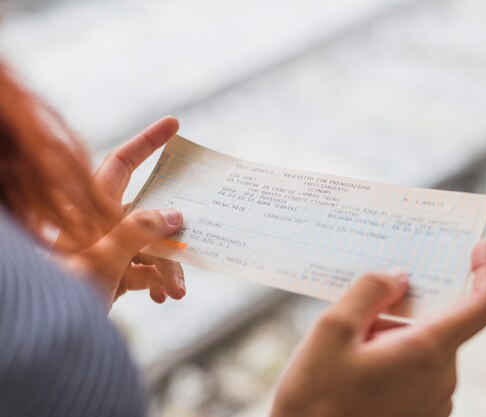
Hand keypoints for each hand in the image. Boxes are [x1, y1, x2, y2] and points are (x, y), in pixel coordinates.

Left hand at [56, 117, 186, 308]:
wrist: (45, 336)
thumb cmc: (62, 289)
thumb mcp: (103, 257)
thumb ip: (140, 230)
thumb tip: (175, 215)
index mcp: (90, 207)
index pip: (122, 163)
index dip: (147, 141)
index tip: (174, 125)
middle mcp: (101, 223)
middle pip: (149, 211)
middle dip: (175, 231)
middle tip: (198, 234)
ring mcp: (108, 249)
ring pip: (152, 245)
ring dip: (169, 267)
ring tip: (176, 291)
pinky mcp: (113, 273)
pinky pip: (145, 269)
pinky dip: (157, 281)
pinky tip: (162, 296)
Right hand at [271, 240, 485, 416]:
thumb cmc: (316, 398)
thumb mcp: (332, 329)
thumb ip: (370, 291)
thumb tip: (399, 277)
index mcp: (427, 352)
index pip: (484, 305)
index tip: (479, 248)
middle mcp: (441, 378)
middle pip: (437, 323)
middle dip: (402, 311)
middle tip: (358, 316)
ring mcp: (434, 401)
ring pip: (424, 347)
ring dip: (392, 337)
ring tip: (349, 351)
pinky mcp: (422, 414)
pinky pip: (418, 371)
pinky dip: (394, 358)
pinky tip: (357, 370)